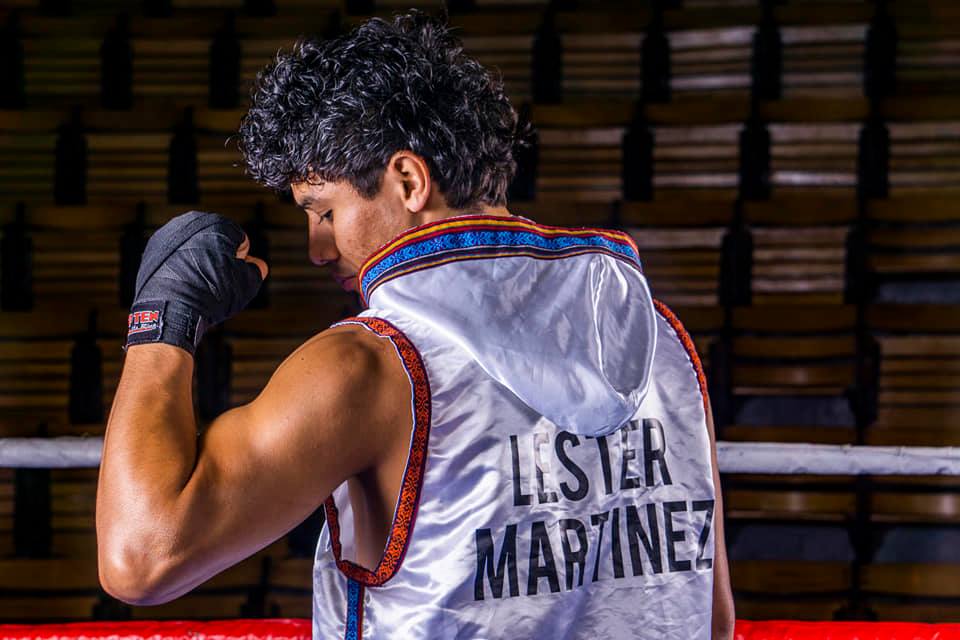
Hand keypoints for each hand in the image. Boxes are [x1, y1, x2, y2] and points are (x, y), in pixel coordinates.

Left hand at [125, 211, 268, 354]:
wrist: (174, 308)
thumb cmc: (212, 292)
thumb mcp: (248, 282)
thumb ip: (256, 269)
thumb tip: (255, 267)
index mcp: (218, 223)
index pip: (240, 240)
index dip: (242, 260)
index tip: (235, 275)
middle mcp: (191, 222)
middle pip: (215, 242)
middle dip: (219, 259)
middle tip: (219, 281)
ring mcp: (168, 235)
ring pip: (193, 250)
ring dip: (199, 264)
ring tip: (201, 285)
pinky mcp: (152, 251)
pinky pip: (174, 258)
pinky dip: (180, 269)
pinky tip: (184, 285)